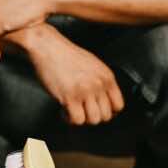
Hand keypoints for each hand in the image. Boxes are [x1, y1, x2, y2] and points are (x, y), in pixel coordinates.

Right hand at [6, 23, 123, 125]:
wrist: (48, 47)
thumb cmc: (65, 55)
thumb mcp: (92, 65)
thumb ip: (100, 81)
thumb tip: (101, 99)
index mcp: (106, 76)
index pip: (119, 105)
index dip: (109, 112)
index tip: (99, 111)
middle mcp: (98, 84)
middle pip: (106, 116)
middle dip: (93, 116)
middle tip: (83, 111)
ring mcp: (85, 91)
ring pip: (93, 120)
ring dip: (82, 119)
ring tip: (74, 111)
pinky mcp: (70, 97)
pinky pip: (77, 120)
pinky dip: (70, 119)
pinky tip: (65, 111)